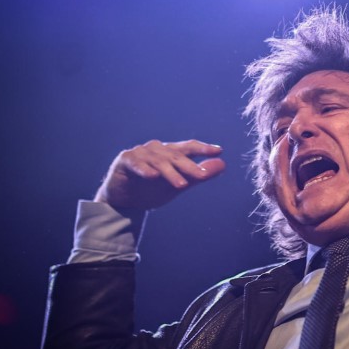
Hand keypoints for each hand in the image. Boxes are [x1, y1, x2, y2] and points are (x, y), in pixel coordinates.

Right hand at [93, 139, 225, 209]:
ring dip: (170, 172)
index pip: (189, 147)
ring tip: (181, 184)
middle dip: (189, 166)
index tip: (219, 151)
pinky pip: (136, 163)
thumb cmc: (153, 189)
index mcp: (171, 152)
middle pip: (176, 156)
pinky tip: (152, 176)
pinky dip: (144, 169)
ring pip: (158, 161)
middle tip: (203, 176)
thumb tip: (223, 164)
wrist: (125, 201)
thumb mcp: (180, 184)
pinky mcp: (125, 160)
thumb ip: (200, 174)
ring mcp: (140, 153)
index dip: (203, 148)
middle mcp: (157, 149)